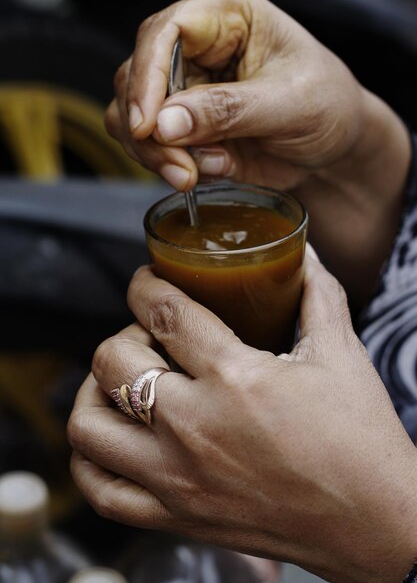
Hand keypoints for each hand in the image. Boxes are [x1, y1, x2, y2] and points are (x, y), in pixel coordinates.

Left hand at [68, 251, 416, 582]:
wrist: (373, 523)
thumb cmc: (359, 440)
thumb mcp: (342, 355)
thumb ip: (318, 295)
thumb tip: (305, 254)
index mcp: (235, 378)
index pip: (163, 312)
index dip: (145, 285)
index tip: (147, 281)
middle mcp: (194, 427)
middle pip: (112, 360)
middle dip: (124, 335)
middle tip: (150, 338)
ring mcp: (178, 477)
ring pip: (88, 424)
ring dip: (96, 392)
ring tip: (123, 385)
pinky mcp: (177, 516)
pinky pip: (101, 490)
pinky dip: (91, 460)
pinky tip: (116, 439)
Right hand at [105, 0, 369, 190]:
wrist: (335, 150)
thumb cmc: (328, 108)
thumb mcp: (291, 104)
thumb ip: (229, 110)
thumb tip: (165, 123)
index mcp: (228, 17)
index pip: (166, 31)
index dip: (147, 75)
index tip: (148, 124)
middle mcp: (197, 48)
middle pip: (136, 76)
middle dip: (149, 130)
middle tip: (180, 169)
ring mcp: (186, 89)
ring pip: (131, 114)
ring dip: (153, 153)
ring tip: (192, 177)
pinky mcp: (184, 127)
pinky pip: (150, 145)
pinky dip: (166, 165)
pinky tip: (204, 174)